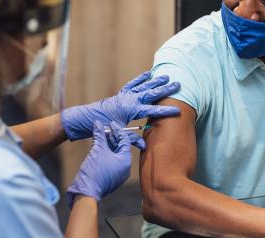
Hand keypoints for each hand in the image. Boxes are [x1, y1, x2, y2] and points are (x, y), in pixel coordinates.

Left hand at [61, 71, 180, 147]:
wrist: (86, 119)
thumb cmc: (102, 126)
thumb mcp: (117, 133)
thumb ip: (131, 140)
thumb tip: (144, 145)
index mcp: (131, 109)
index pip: (152, 110)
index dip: (166, 111)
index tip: (178, 110)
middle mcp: (129, 99)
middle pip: (151, 93)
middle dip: (165, 89)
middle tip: (178, 84)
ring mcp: (125, 95)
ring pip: (143, 86)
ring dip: (155, 81)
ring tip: (166, 76)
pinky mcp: (120, 94)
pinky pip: (132, 84)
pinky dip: (140, 79)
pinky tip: (147, 74)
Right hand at [66, 121, 131, 207]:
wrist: (86, 191)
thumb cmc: (94, 171)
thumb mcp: (97, 149)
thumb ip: (100, 135)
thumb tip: (98, 123)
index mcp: (125, 160)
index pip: (124, 141)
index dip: (117, 130)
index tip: (111, 123)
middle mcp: (125, 167)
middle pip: (120, 147)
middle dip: (112, 137)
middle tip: (105, 128)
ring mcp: (118, 173)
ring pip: (115, 154)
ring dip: (108, 144)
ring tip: (101, 135)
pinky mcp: (111, 176)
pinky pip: (111, 161)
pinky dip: (106, 152)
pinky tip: (99, 146)